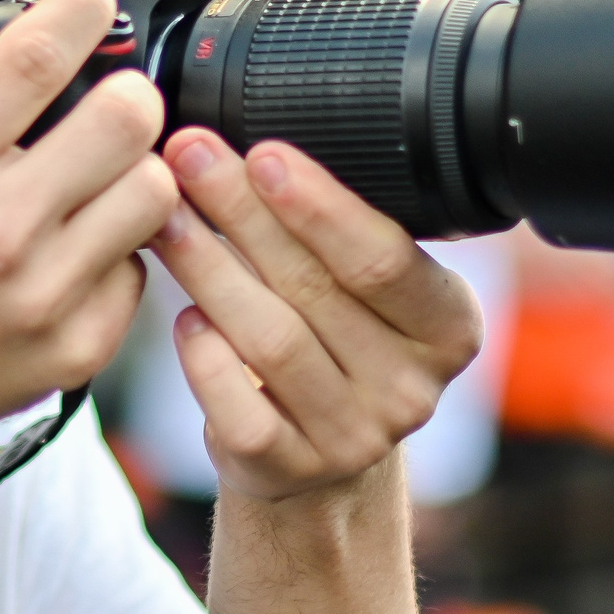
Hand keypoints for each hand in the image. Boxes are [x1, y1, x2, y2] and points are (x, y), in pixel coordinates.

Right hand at [0, 0, 178, 451]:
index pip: (37, 54)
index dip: (81, 2)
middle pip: (127, 114)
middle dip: (125, 89)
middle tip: (108, 96)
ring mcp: (42, 291)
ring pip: (154, 188)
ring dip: (133, 168)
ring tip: (97, 173)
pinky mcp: (78, 343)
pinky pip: (140, 266)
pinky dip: (118, 248)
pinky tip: (78, 245)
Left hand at [150, 131, 481, 504]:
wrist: (315, 451)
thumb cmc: (332, 337)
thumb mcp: (361, 284)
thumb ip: (333, 228)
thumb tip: (249, 141)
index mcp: (448, 325)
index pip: (384, 258)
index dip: (320, 205)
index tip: (262, 153)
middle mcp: (413, 388)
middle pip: (316, 288)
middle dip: (244, 212)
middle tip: (189, 156)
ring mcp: (354, 438)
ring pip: (272, 341)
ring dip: (210, 269)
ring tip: (164, 218)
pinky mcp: (291, 471)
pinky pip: (241, 411)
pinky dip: (207, 361)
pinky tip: (184, 319)